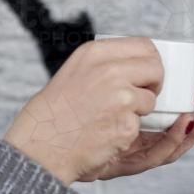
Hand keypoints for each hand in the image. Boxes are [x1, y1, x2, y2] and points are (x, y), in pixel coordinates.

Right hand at [3, 37, 193, 184]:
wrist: (37, 148)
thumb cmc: (51, 115)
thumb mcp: (74, 72)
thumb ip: (104, 65)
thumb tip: (137, 66)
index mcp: (94, 53)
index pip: (144, 46)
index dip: (151, 62)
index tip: (147, 74)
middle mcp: (109, 70)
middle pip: (155, 68)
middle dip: (154, 84)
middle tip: (141, 97)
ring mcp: (120, 97)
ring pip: (150, 100)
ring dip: (138, 112)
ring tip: (109, 119)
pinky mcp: (126, 124)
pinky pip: (139, 126)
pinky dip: (126, 133)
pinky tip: (103, 135)